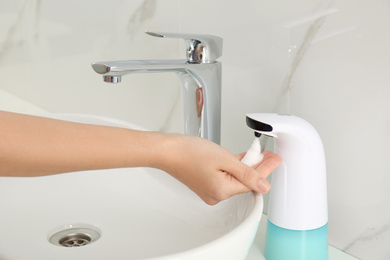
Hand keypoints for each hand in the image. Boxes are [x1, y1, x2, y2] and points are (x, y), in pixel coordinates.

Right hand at [155, 134, 281, 204]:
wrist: (168, 151)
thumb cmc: (188, 153)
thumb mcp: (223, 159)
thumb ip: (245, 172)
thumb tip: (263, 184)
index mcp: (222, 191)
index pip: (252, 182)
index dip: (266, 169)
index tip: (275, 159)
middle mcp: (217, 194)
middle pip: (244, 180)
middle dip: (257, 166)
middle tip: (268, 153)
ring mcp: (211, 189)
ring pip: (235, 177)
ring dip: (245, 165)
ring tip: (257, 152)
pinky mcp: (206, 183)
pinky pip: (225, 175)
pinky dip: (233, 167)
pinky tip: (241, 157)